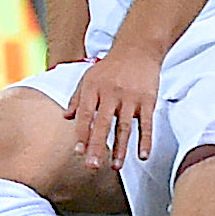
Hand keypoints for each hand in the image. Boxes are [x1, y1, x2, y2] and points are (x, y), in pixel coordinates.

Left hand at [64, 44, 160, 171]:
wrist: (138, 49)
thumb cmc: (110, 66)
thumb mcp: (88, 77)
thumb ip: (77, 98)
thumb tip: (66, 117)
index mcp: (93, 88)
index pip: (85, 114)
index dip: (81, 133)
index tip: (78, 151)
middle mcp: (111, 93)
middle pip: (103, 123)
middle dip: (97, 146)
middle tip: (92, 166)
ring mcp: (130, 97)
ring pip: (125, 127)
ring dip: (121, 149)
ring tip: (115, 166)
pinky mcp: (148, 100)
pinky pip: (146, 123)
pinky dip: (146, 140)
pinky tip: (143, 155)